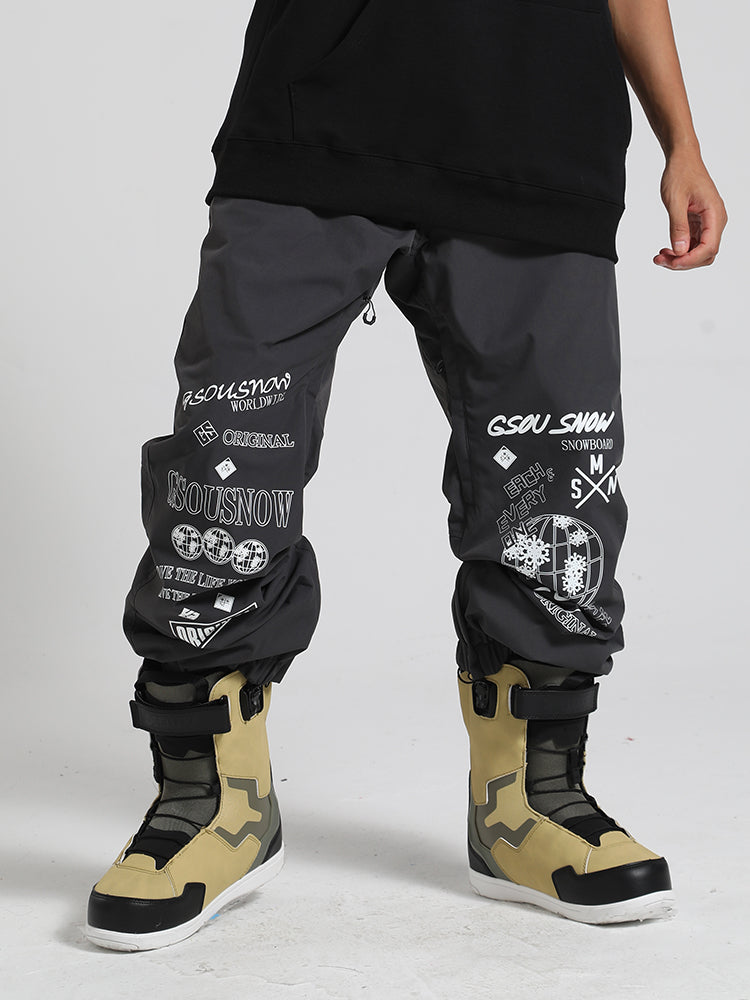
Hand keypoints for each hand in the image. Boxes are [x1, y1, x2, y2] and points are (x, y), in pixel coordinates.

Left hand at [654, 146, 727, 269]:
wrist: (683, 159)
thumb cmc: (681, 173)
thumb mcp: (675, 201)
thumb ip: (678, 226)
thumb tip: (680, 250)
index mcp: (714, 213)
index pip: (709, 247)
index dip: (690, 259)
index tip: (671, 261)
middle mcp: (715, 220)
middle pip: (705, 254)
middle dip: (684, 261)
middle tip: (661, 260)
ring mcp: (708, 223)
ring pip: (699, 252)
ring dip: (680, 258)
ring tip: (660, 256)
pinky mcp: (700, 223)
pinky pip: (693, 244)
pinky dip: (680, 250)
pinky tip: (666, 250)